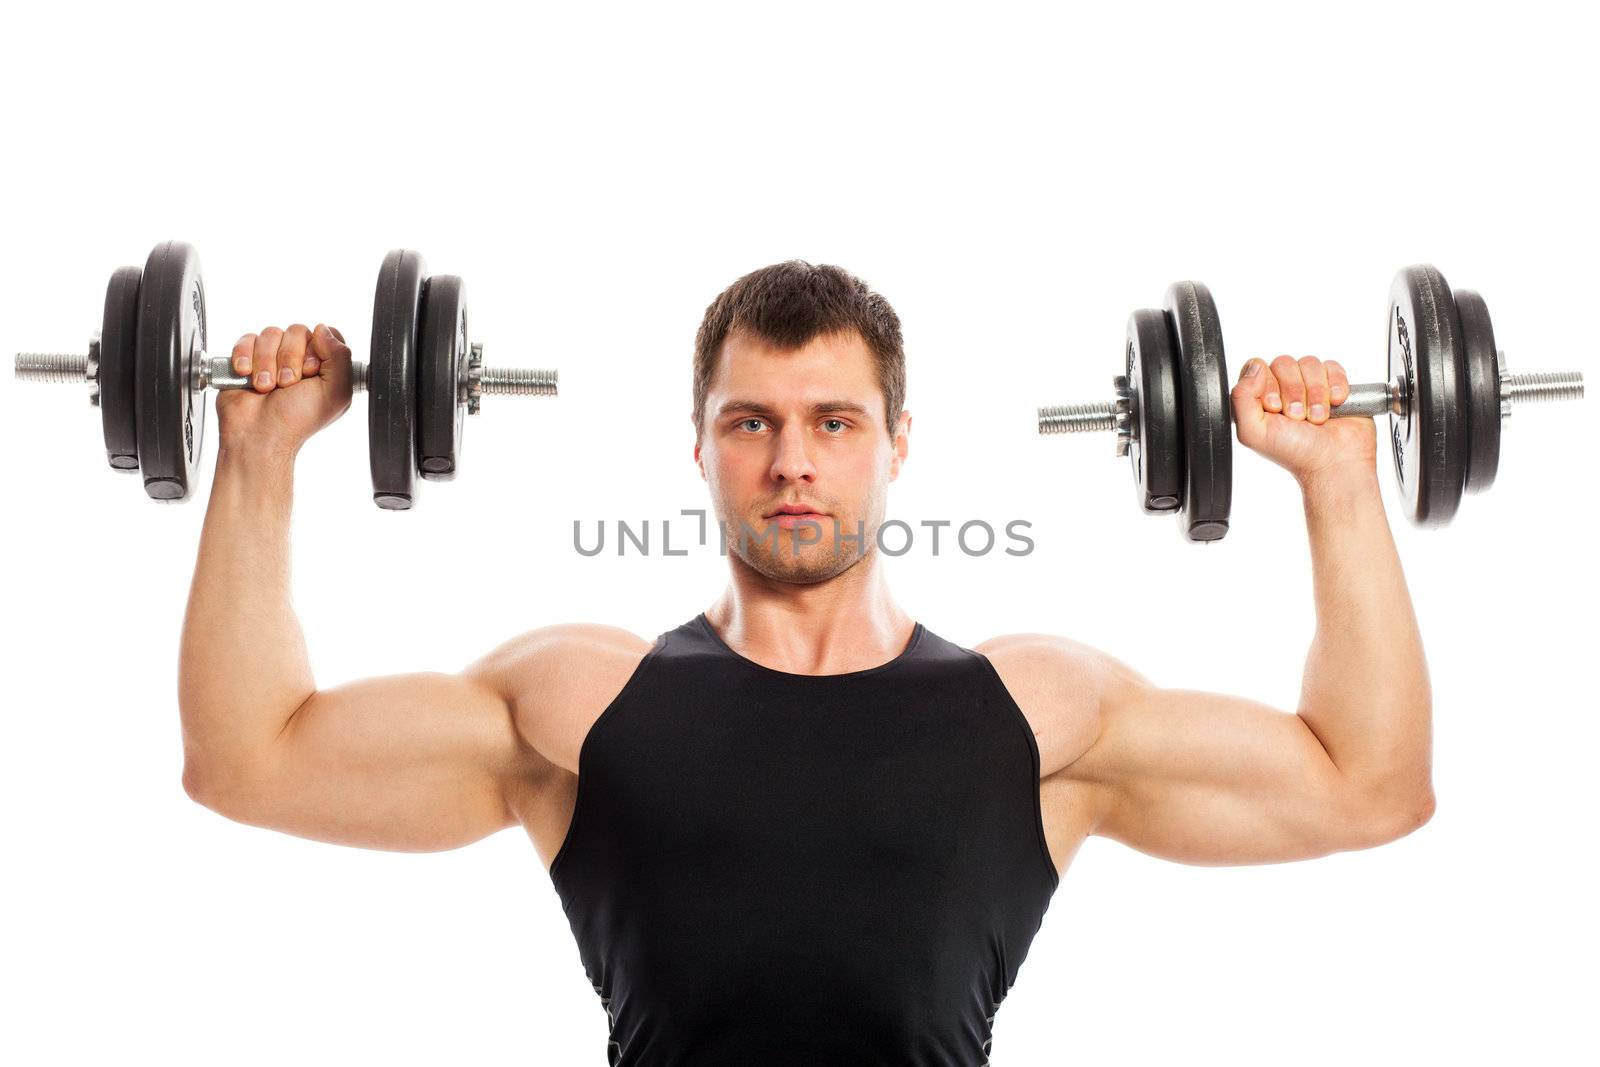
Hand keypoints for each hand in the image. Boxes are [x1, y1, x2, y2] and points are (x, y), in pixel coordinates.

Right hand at [215, 324, 353, 457]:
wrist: (258, 434)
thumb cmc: (297, 420)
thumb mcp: (335, 392)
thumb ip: (340, 356)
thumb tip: (324, 329)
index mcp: (324, 367)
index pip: (326, 334)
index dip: (317, 350)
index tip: (312, 372)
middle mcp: (299, 360)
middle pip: (297, 331)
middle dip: (290, 359)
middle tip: (287, 385)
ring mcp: (272, 358)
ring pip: (271, 334)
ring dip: (267, 363)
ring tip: (266, 387)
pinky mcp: (246, 358)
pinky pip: (247, 339)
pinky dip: (245, 356)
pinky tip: (246, 376)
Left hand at [1230, 354, 1376, 484]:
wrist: (1335, 462)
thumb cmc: (1295, 452)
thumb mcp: (1253, 432)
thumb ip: (1241, 398)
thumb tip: (1254, 367)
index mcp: (1259, 398)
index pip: (1256, 367)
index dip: (1268, 384)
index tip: (1275, 408)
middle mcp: (1282, 389)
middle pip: (1283, 363)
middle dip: (1293, 392)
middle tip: (1298, 417)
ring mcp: (1308, 385)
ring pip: (1309, 363)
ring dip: (1316, 393)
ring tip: (1317, 418)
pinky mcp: (1333, 383)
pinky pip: (1332, 367)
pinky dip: (1335, 385)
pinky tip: (1335, 404)